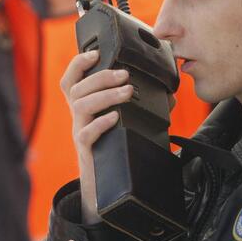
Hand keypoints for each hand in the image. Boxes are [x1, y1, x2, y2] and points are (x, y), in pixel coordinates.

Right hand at [60, 50, 132, 223]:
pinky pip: (85, 135)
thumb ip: (143, 105)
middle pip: (77, 89)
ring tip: (128, 91)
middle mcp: (78, 117)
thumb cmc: (117, 147)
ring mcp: (80, 133)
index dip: (78, 63)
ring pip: (81, 106)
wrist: (107, 187)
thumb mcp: (126, 122)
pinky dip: (100, 124)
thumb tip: (170, 94)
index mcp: (84, 105)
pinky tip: (115, 118)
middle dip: (101, 77)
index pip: (71, 79)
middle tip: (125, 74)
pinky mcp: (86, 151)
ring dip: (105, 95)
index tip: (95, 53)